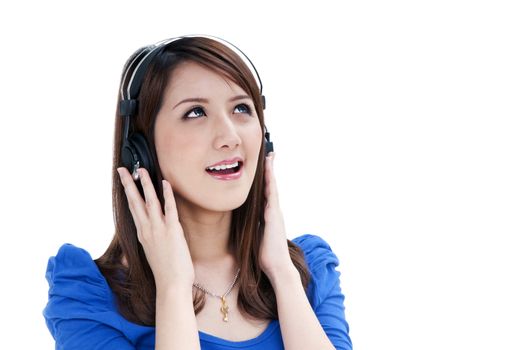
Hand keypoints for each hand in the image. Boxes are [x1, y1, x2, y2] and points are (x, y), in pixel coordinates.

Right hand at [116, 167, 194, 289]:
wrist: (171, 284)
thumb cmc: (164, 272)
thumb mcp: (151, 254)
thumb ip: (148, 242)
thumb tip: (143, 238)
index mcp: (142, 233)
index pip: (133, 208)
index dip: (128, 192)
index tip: (124, 179)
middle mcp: (147, 229)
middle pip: (135, 201)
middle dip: (129, 183)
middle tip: (123, 169)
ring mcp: (159, 229)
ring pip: (150, 201)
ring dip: (146, 184)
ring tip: (142, 169)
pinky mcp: (172, 231)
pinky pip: (169, 209)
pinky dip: (167, 195)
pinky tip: (165, 183)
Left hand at [259, 152, 296, 281]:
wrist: (278, 267)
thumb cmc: (267, 257)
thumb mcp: (257, 238)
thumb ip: (254, 229)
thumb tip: (246, 226)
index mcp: (269, 217)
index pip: (266, 194)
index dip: (265, 180)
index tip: (264, 168)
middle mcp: (274, 212)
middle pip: (271, 186)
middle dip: (270, 170)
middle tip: (270, 154)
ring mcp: (275, 212)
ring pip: (273, 186)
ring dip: (271, 171)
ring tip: (270, 156)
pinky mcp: (274, 215)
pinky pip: (272, 193)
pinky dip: (271, 181)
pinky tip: (268, 170)